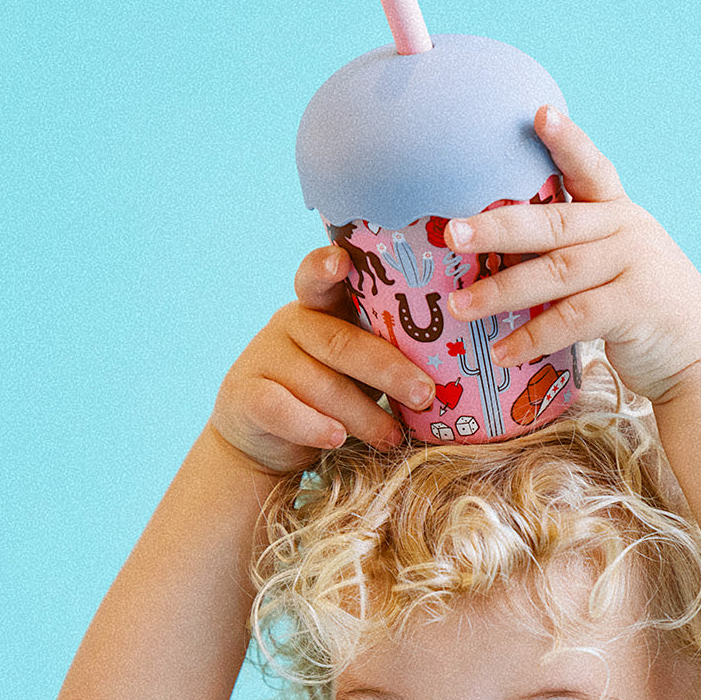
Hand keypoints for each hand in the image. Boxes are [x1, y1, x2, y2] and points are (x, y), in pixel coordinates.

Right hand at [208, 247, 435, 471]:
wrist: (265, 440)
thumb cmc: (329, 395)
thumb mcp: (356, 370)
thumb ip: (387, 357)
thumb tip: (454, 374)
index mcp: (322, 309)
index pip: (321, 278)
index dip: (327, 266)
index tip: (342, 259)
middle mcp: (291, 324)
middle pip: (340, 342)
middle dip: (387, 370)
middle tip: (424, 394)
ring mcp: (265, 358)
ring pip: (318, 382)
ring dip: (363, 413)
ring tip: (393, 437)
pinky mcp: (246, 396)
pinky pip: (281, 408)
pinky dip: (312, 426)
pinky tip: (337, 439)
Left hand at [443, 106, 700, 404]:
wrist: (697, 358)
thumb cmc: (639, 313)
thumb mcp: (612, 268)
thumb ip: (571, 252)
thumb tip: (495, 251)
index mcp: (618, 214)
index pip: (591, 168)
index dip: (566, 141)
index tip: (538, 114)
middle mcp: (627, 230)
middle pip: (552, 223)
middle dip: (497, 227)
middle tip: (452, 233)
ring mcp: (634, 265)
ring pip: (556, 273)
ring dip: (501, 292)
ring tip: (459, 306)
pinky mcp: (636, 306)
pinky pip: (572, 319)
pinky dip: (532, 338)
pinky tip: (501, 352)